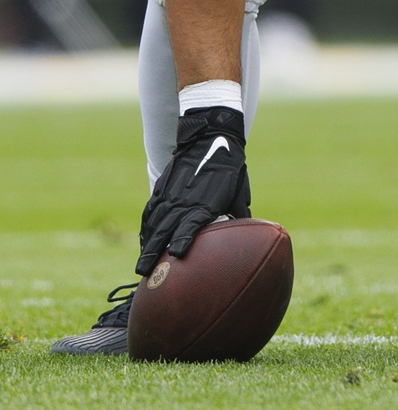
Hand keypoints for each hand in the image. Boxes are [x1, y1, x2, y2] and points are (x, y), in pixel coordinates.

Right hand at [136, 107, 250, 274]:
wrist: (211, 136)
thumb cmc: (230, 168)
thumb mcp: (238, 192)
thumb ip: (238, 215)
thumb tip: (245, 238)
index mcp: (205, 202)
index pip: (191, 224)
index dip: (183, 239)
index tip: (176, 254)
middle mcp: (184, 200)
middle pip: (166, 229)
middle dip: (154, 252)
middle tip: (145, 273)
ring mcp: (170, 193)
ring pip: (155, 222)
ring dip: (147, 244)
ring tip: (141, 264)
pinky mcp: (163, 187)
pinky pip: (152, 210)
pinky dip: (147, 226)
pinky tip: (144, 239)